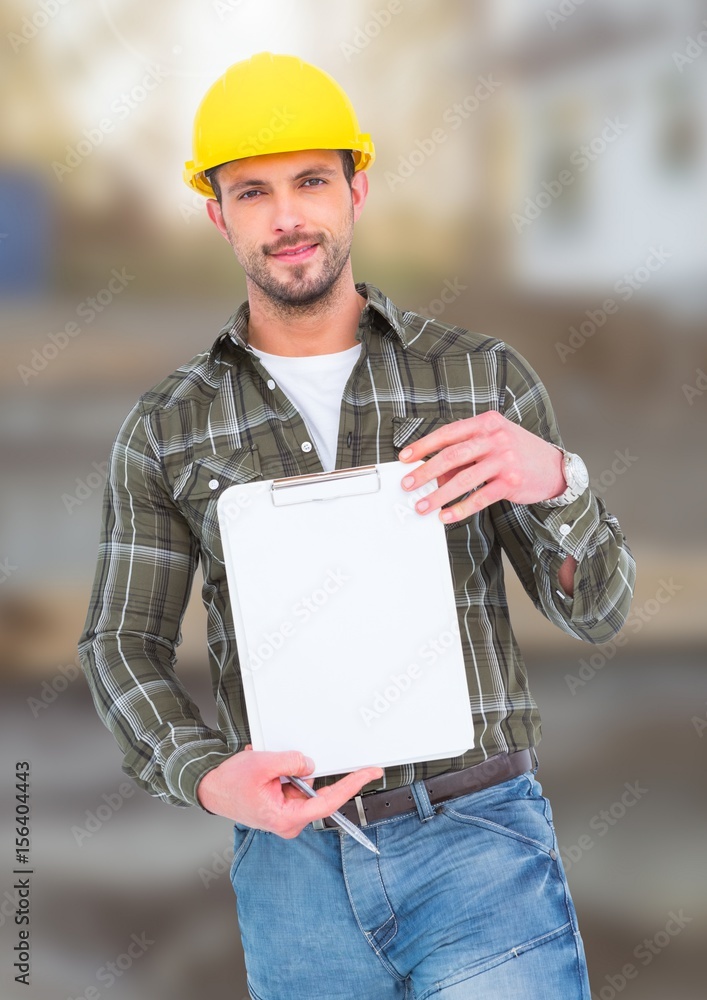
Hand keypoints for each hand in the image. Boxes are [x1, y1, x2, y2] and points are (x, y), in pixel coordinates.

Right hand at [196, 745, 382, 837]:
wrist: (210, 787)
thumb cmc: (230, 782)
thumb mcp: (264, 764)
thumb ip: (292, 763)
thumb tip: (312, 765)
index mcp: (288, 817)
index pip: (329, 801)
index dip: (353, 785)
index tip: (371, 772)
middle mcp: (290, 821)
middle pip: (316, 791)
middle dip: (302, 772)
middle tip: (280, 763)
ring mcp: (287, 814)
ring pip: (305, 786)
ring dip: (289, 772)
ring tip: (267, 766)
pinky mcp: (282, 807)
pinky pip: (295, 785)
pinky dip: (284, 774)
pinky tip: (268, 770)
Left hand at [399, 411, 565, 523]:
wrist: (554, 467)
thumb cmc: (517, 452)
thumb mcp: (492, 443)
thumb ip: (465, 453)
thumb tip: (434, 474)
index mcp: (486, 423)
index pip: (448, 433)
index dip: (423, 446)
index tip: (405, 457)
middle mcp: (496, 438)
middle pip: (452, 455)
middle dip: (425, 471)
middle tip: (408, 484)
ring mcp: (504, 460)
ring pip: (463, 478)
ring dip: (439, 495)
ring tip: (423, 505)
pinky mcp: (511, 482)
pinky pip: (480, 497)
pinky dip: (460, 508)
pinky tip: (447, 515)